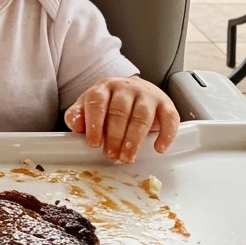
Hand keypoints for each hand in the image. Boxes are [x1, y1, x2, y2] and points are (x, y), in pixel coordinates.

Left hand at [63, 76, 178, 163]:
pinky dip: (165, 134)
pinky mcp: (165, 103)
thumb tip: (76, 125)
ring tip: (127, 157)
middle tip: (111, 155)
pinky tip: (158, 148)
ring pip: (142, 116)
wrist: (134, 88)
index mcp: (104, 87)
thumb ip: (78, 116)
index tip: (93, 143)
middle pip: (120, 111)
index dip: (94, 123)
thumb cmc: (109, 102)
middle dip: (115, 136)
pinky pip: (169, 118)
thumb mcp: (88, 106)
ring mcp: (147, 94)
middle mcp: (126, 88)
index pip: (98, 102)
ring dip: (134, 139)